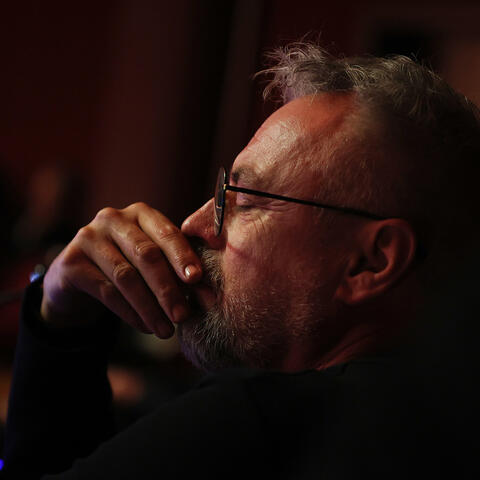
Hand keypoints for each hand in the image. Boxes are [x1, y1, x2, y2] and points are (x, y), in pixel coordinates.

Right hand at [40, 202, 201, 337]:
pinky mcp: (71, 261)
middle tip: (182, 315)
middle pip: (146, 255)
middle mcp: (113, 219)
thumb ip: (176, 270)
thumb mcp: (152, 262)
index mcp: (141, 213)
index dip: (182, 255)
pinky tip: (145, 326)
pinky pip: (106, 291)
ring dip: (150, 307)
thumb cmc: (127, 266)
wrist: (78, 278)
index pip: (166, 232)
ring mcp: (88, 237)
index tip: (197, 279)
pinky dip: (129, 312)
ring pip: (126, 276)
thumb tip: (207, 294)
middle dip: (167, 288)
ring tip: (166, 330)